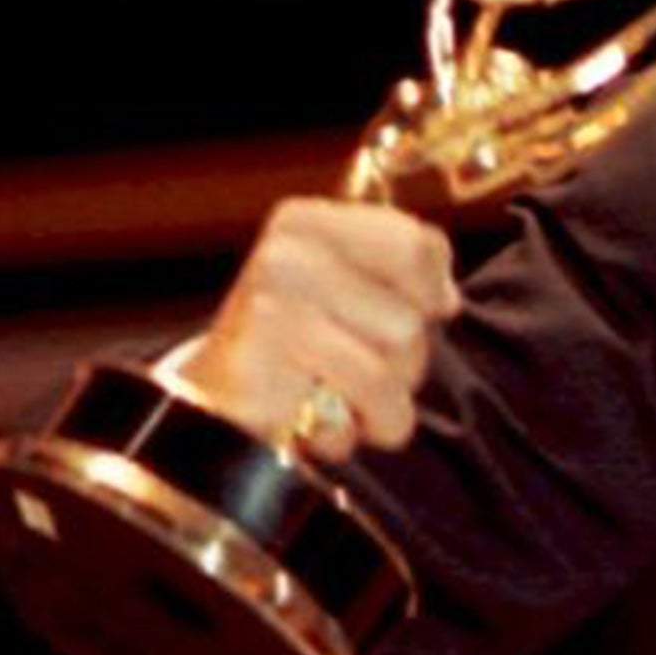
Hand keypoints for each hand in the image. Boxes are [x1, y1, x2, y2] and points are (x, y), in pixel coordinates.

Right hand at [167, 198, 461, 462]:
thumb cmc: (292, 346)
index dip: (430, 291)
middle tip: (354, 367)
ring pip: (395, 364)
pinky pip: (357, 409)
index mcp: (303, 223)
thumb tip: (448, 299)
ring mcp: (269, 313)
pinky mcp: (262, 375)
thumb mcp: (347, 286)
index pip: (418, 245)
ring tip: (336, 396)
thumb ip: (404, 269)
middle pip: (413, 317)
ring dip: (382, 403)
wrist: (207, 407)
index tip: (410, 308)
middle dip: (403, 360)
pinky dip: (349, 432)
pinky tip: (313, 420)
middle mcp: (283, 257)